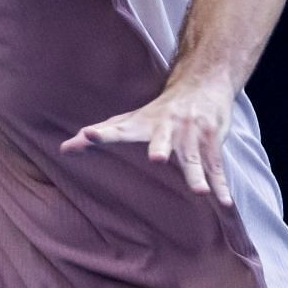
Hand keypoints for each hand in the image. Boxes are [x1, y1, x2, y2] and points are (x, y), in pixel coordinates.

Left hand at [60, 79, 235, 205]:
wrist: (203, 84)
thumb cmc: (159, 110)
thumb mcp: (130, 120)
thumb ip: (100, 135)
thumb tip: (63, 149)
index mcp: (143, 123)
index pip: (119, 128)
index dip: (104, 133)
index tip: (87, 136)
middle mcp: (168, 127)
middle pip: (163, 139)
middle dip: (161, 147)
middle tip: (157, 158)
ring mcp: (191, 136)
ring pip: (194, 158)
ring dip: (196, 174)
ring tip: (199, 193)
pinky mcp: (212, 144)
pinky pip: (216, 168)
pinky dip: (221, 186)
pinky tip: (224, 203)